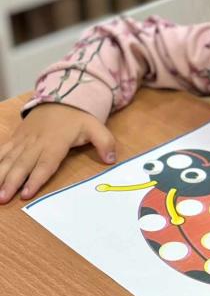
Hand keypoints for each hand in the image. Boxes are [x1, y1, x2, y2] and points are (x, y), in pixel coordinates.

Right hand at [0, 103, 115, 203]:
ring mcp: (24, 140)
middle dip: (11, 182)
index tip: (27, 193)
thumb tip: (111, 159)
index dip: (36, 178)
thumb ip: (105, 142)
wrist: (60, 96)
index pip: (45, 163)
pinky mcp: (16, 138)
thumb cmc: (78, 117)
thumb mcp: (96, 127)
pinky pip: (3, 151)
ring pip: (9, 159)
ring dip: (0, 175)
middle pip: (23, 164)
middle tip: (2, 198)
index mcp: (56, 142)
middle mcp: (36, 142)